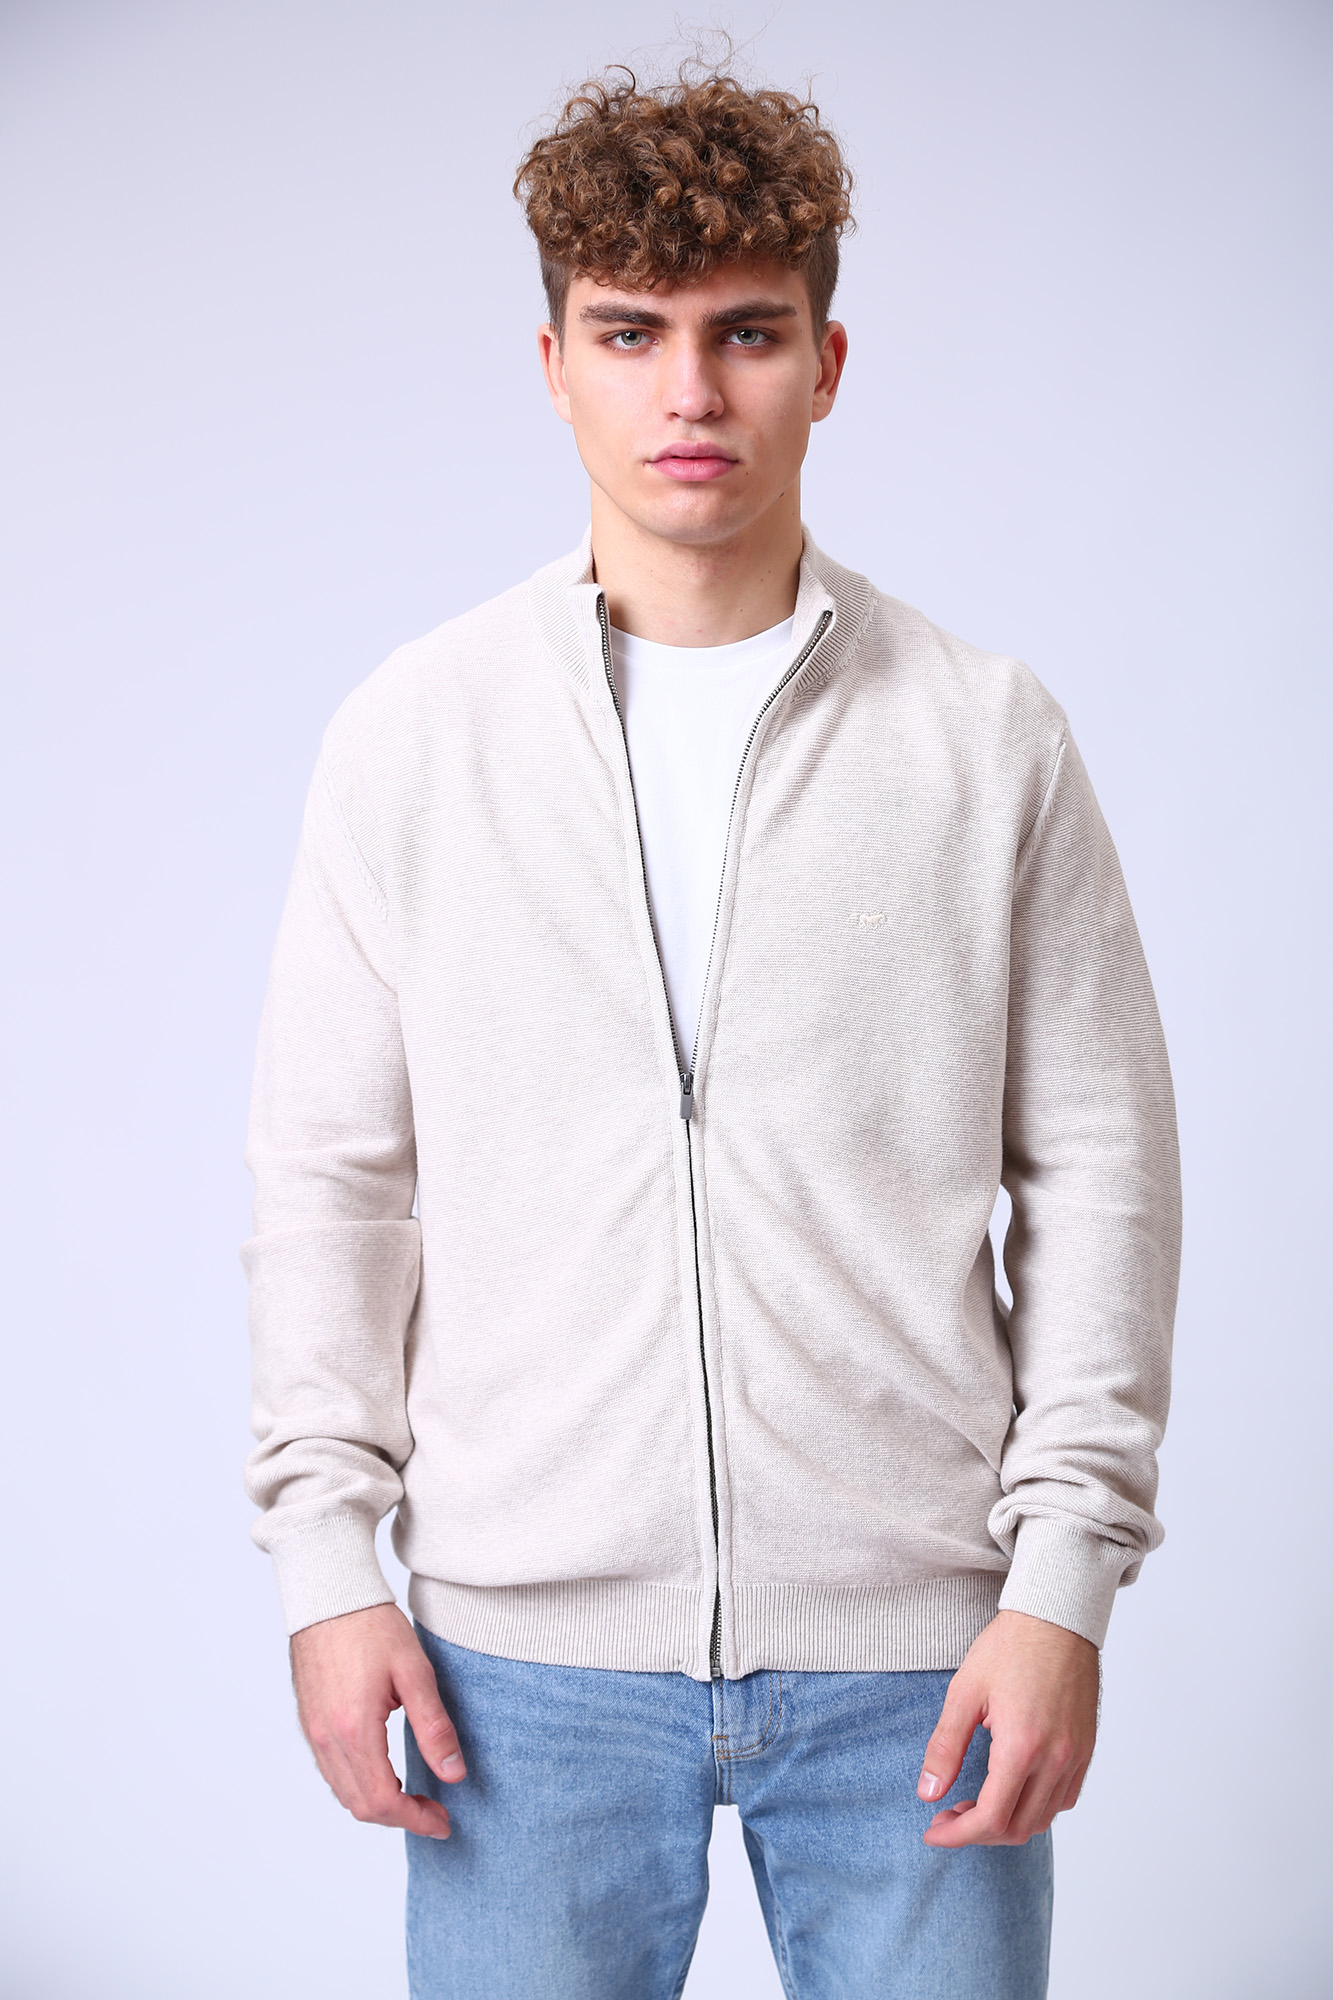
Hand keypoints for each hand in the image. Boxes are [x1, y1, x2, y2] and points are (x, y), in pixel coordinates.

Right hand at [289, 1602, 464, 1838]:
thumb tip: (454, 1775)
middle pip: (361, 1806)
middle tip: (435, 1812)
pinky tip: (383, 1773)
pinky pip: (331, 1773)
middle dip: (401, 1818)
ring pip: (344, 1794)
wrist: (329, 1595)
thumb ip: (433, 1727)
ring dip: (379, 1804)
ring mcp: (313, 1733)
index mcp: (355, 1730)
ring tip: (413, 1796)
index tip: (443, 1822)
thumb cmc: (372, 1626)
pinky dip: (358, 1786)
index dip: (416, 1820)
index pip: (384, 1801)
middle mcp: (327, 1740)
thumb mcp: (414, 1672)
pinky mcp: (309, 1723)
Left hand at [916, 1609, 1098, 1847]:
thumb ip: (945, 1747)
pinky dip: (1036, 1808)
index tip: (933, 1831)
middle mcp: (1055, 1760)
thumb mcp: (965, 1692)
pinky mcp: (1086, 1749)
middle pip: (1017, 1829)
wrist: (1056, 1617)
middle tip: (949, 1814)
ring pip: (1043, 1819)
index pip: (990, 1819)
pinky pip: (1064, 1799)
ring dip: (1007, 1823)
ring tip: (976, 1803)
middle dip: (978, 1833)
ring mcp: (1075, 1757)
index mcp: (1021, 1747)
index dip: (957, 1835)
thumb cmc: (1009, 1648)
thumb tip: (928, 1793)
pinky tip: (1012, 1789)